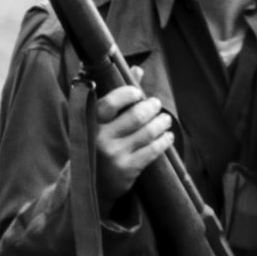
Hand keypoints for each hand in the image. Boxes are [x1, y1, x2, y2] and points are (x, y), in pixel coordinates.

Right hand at [95, 66, 174, 211]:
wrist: (88, 186)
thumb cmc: (95, 146)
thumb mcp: (99, 122)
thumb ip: (118, 96)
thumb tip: (138, 69)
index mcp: (91, 123)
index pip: (111, 102)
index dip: (128, 94)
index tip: (138, 93)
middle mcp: (101, 138)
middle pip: (135, 117)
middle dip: (151, 108)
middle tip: (157, 105)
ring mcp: (115, 155)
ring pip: (147, 133)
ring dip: (161, 123)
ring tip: (165, 120)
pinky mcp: (128, 169)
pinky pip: (152, 151)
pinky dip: (164, 141)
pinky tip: (168, 136)